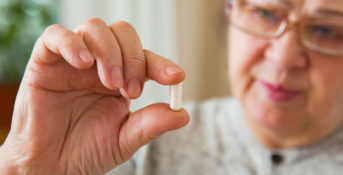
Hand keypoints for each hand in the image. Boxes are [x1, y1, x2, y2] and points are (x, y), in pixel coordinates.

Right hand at [0, 19, 188, 174]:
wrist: (51, 166)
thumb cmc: (87, 151)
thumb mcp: (124, 140)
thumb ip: (151, 124)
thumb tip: (183, 114)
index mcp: (121, 79)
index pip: (145, 59)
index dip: (161, 64)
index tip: (175, 77)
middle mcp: (100, 65)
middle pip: (124, 34)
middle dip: (133, 59)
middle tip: (130, 91)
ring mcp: (73, 60)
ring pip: (96, 29)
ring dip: (109, 52)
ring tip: (109, 83)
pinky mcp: (45, 61)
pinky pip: (57, 36)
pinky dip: (72, 43)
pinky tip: (83, 63)